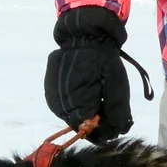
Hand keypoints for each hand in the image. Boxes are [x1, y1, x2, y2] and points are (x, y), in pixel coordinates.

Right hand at [44, 6, 132, 137]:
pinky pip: (62, 106)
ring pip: (69, 117)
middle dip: (95, 124)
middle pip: (78, 125)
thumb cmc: (103, 58)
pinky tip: (86, 95)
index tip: (115, 127)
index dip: (103, 132)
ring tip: (98, 100)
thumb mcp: (117, 83)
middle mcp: (60, 102)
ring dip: (84, 115)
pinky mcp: (49, 89)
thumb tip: (117, 132)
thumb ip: (117, 110)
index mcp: (78, 101)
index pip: (89, 130)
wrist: (83, 34)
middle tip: (109, 114)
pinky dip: (75, 106)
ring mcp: (52, 96)